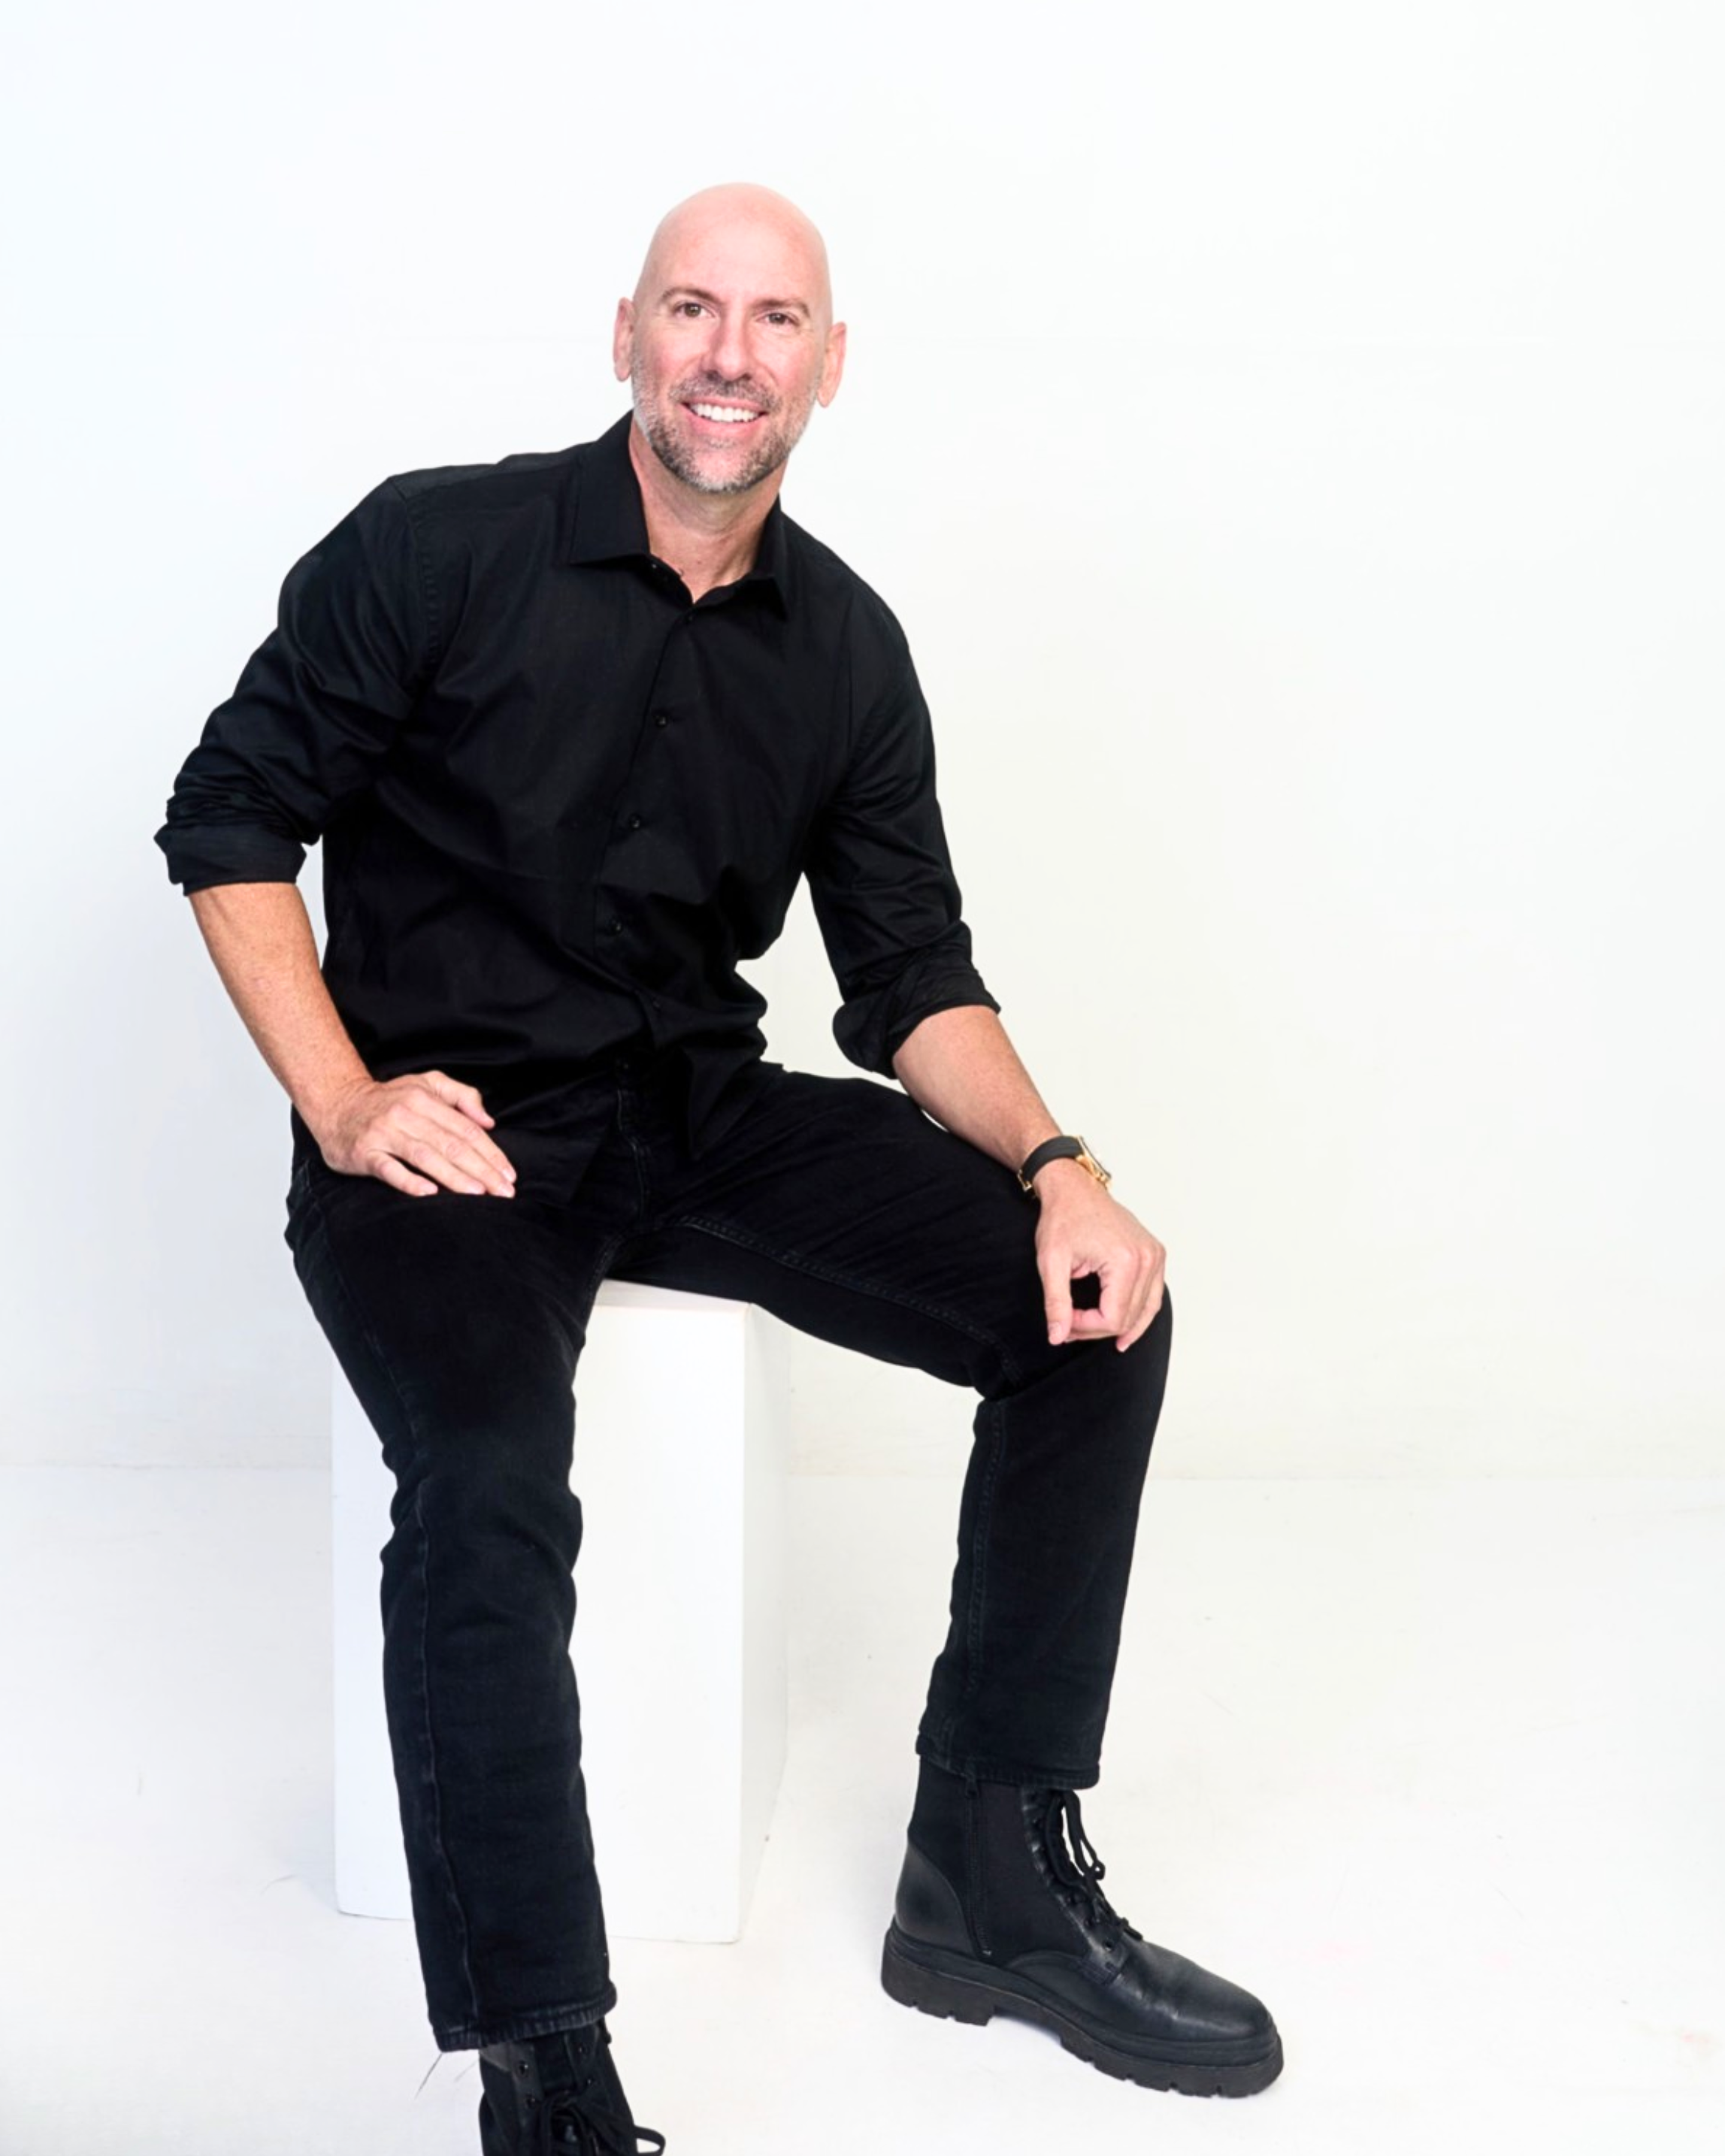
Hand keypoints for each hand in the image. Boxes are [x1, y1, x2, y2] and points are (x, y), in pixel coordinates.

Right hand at [309, 1070, 517, 1197]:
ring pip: (426, 1157)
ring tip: (478, 1193)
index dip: (491, 1153)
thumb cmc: (388, 1099)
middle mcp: (406, 1115)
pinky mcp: (364, 1152)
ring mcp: (384, 1134)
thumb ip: (461, 1095)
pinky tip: (429, 1193)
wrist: (337, 1103)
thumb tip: (489, 1121)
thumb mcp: (426, 1084)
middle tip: (503, 1192)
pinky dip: (408, 1180)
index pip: (466, 1130)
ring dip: (454, 1176)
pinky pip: (388, 1169)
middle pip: (451, 1145)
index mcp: (425, 1100)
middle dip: (482, 1170)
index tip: (509, 1175)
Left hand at [1033, 1162, 1165, 1351]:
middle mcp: (1147, 1258)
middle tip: (1070, 1326)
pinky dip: (1140, 1312)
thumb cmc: (1063, 1218)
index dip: (1086, 1328)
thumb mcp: (1051, 1262)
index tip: (1064, 1319)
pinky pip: (1153, 1294)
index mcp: (1125, 1261)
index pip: (1112, 1318)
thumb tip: (1058, 1336)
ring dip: (1122, 1327)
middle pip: (1129, 1317)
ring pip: (1147, 1310)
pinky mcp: (1155, 1253)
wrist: (1075, 1189)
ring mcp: (1155, 1255)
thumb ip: (1056, 1303)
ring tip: (1100, 1337)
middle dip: (1097, 1329)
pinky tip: (1127, 1326)